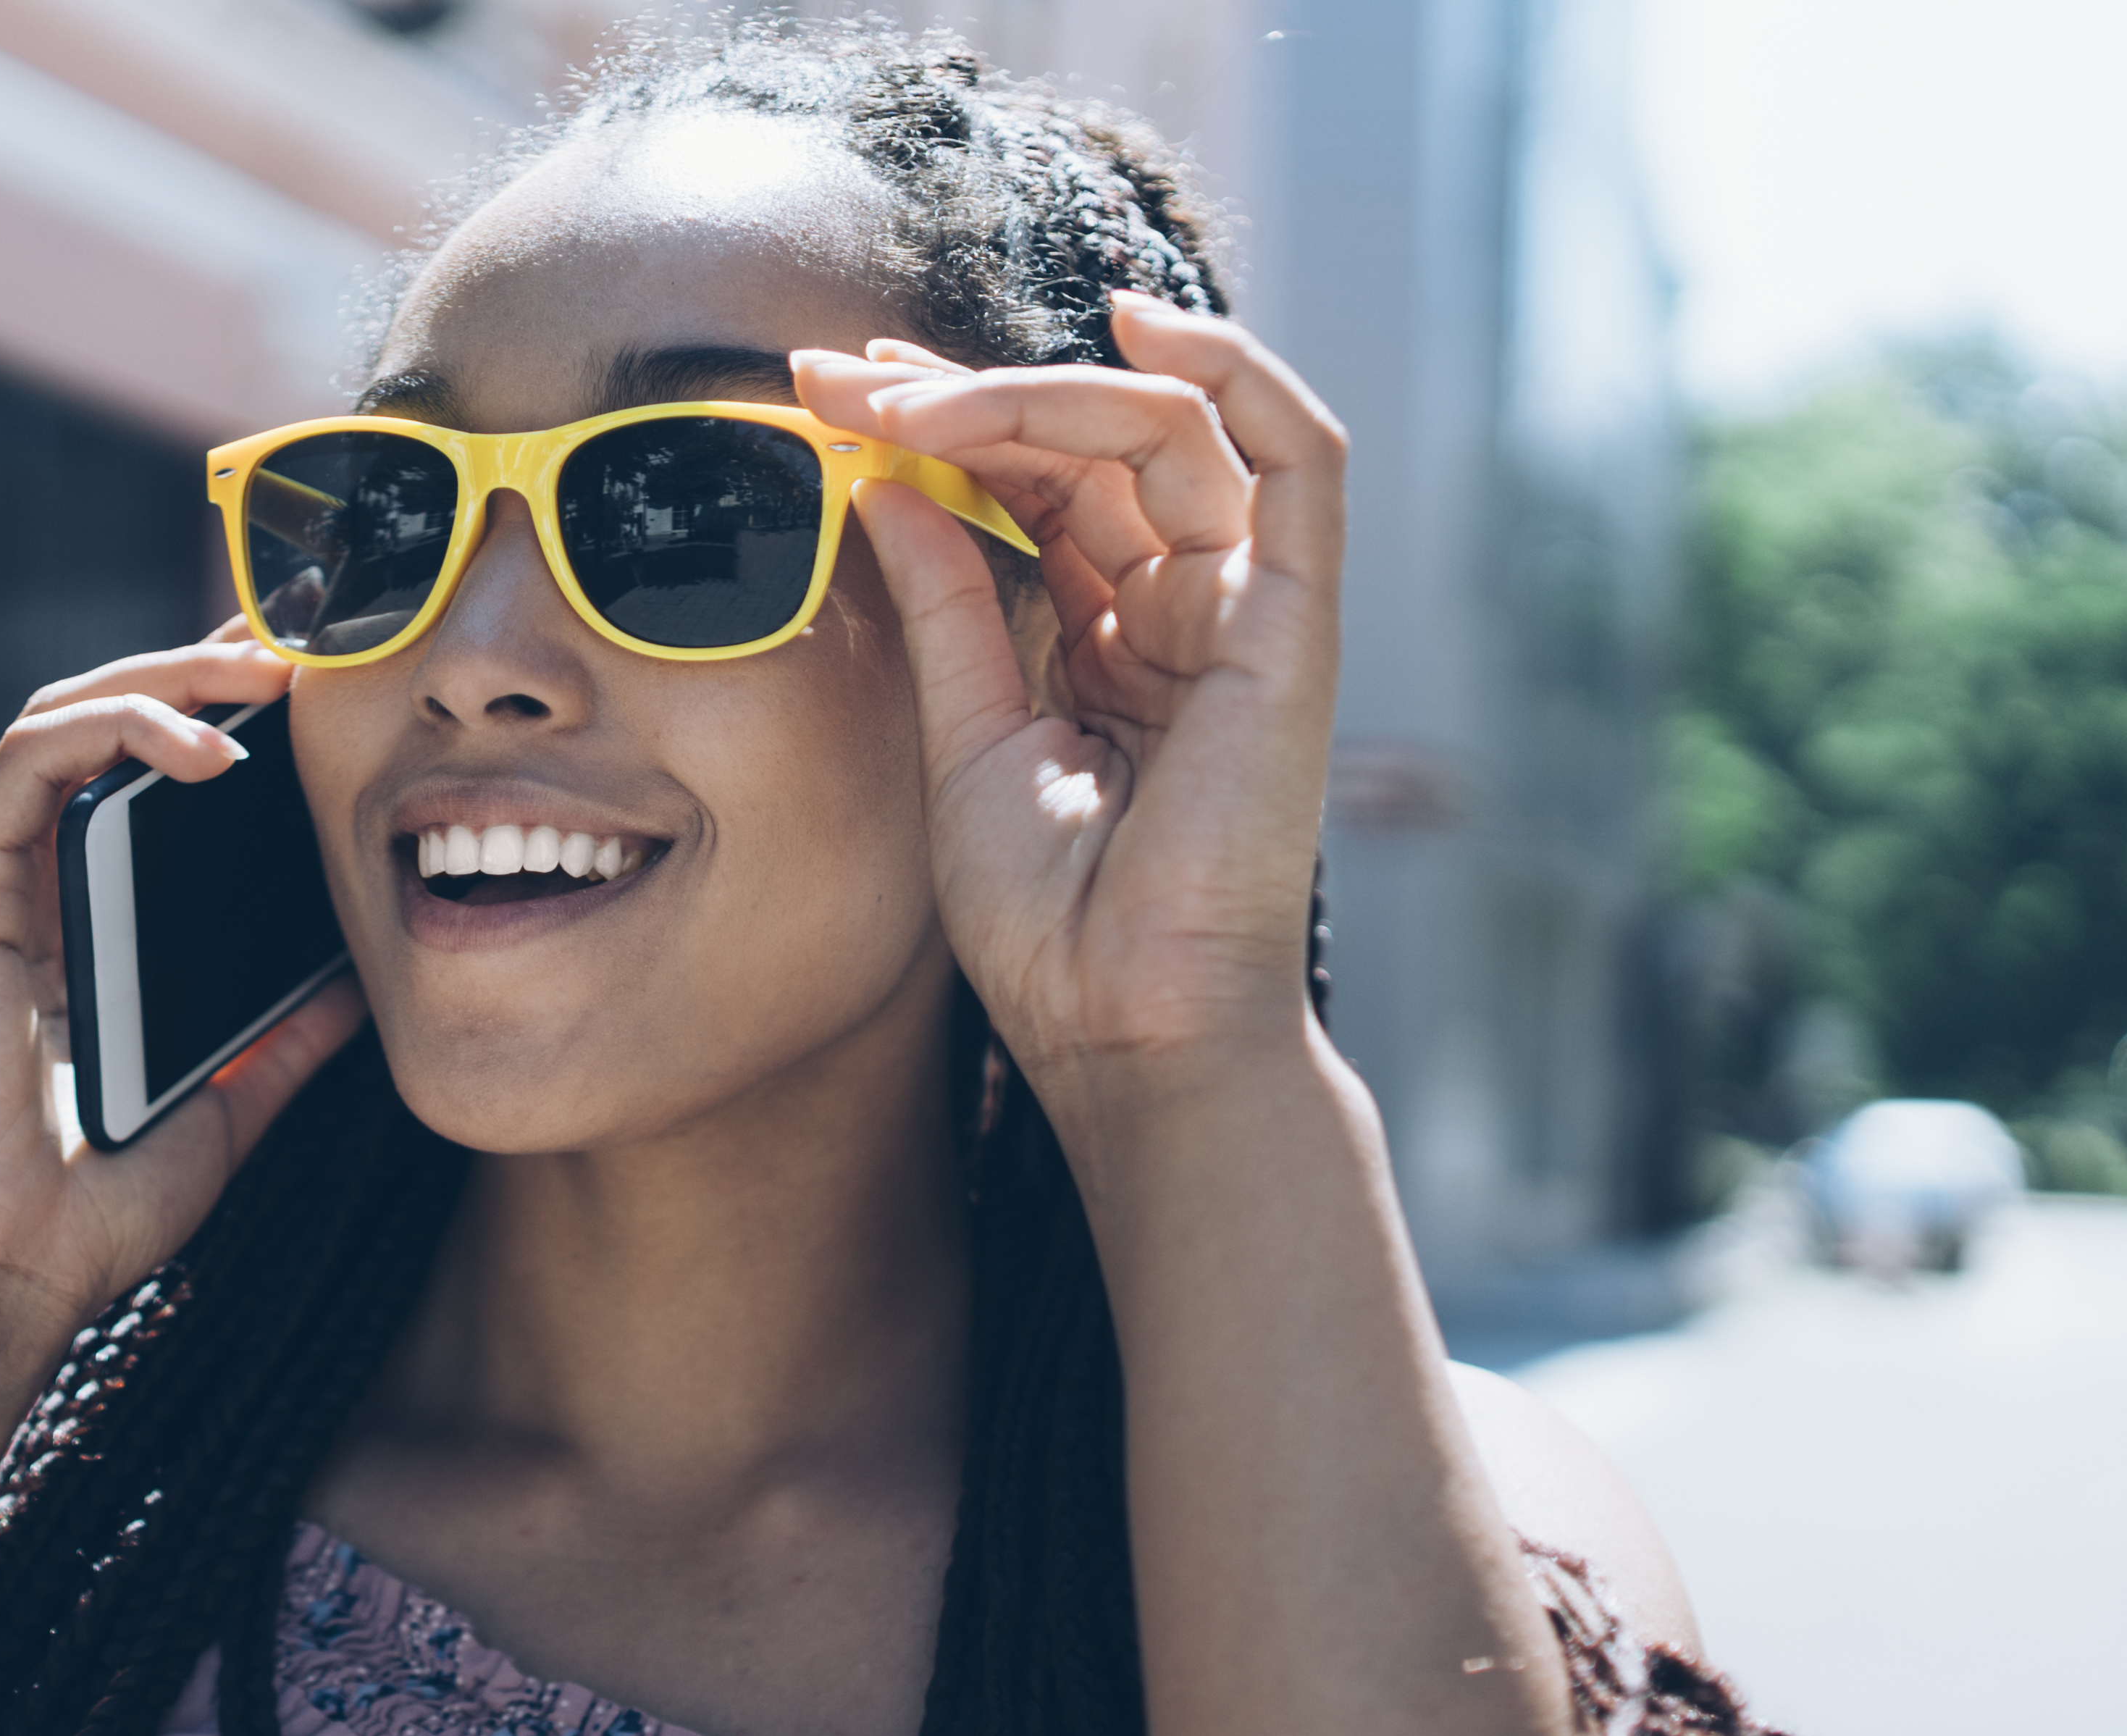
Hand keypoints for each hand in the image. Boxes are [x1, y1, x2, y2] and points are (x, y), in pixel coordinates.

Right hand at [0, 623, 368, 1339]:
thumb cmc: (86, 1220)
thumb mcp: (224, 1113)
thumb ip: (283, 1045)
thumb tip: (363, 985)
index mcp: (74, 941)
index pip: (138, 793)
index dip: (218, 729)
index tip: (313, 711)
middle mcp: (20, 898)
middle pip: (102, 733)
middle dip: (200, 672)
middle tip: (297, 649)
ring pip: (61, 718)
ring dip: (166, 675)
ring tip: (265, 672)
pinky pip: (26, 758)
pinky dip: (116, 727)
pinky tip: (206, 746)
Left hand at [792, 297, 1346, 1105]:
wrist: (1122, 1024)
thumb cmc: (1050, 922)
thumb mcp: (966, 735)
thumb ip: (945, 604)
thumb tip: (888, 478)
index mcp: (1109, 640)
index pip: (1035, 487)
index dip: (939, 427)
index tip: (827, 400)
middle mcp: (1181, 609)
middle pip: (1090, 444)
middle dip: (963, 394)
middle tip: (841, 379)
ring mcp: (1243, 607)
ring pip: (1169, 428)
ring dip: (1036, 390)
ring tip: (915, 395)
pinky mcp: (1296, 617)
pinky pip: (1299, 455)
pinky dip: (1237, 369)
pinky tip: (1139, 320)